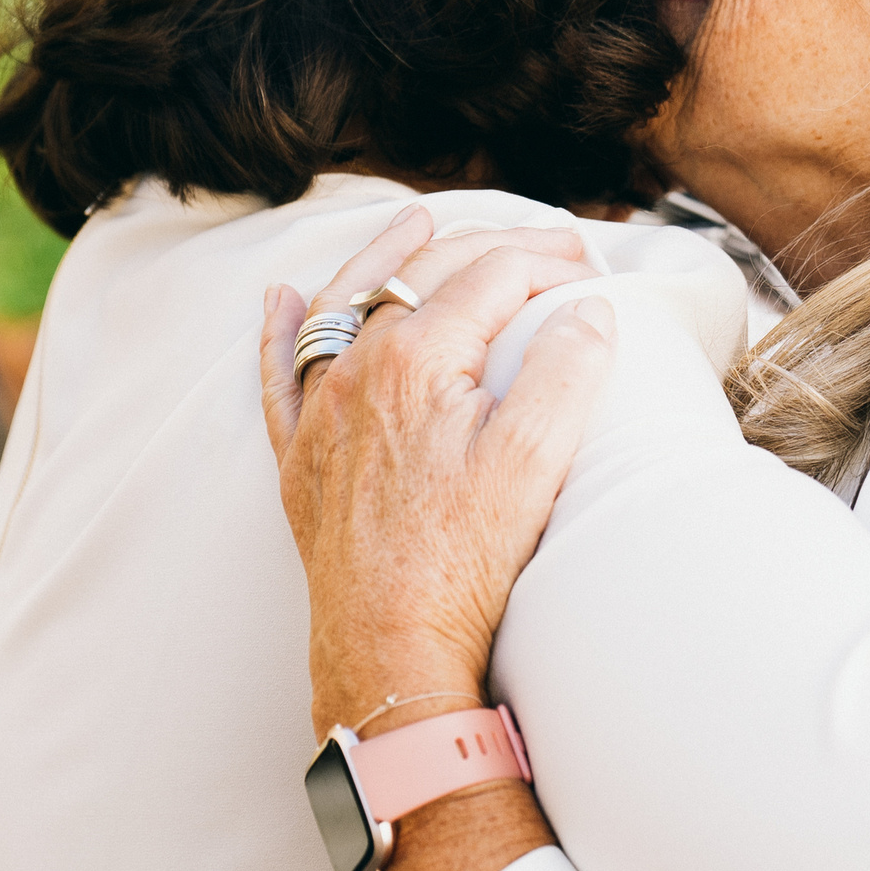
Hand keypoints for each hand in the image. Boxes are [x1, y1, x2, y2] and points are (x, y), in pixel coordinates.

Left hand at [260, 207, 618, 739]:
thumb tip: (590, 311)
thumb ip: (565, 372)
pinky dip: (281, 327)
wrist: (389, 647)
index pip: (490, 277)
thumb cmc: (464, 562)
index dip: (547, 260)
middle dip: (487, 247)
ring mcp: (320, 413)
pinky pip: (279, 373)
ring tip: (413, 222)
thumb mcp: (535, 463)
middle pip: (421, 275)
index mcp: (416, 359)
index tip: (589, 267)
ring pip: (343, 303)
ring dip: (383, 256)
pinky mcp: (301, 458)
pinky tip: (280, 296)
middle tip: (543, 246)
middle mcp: (355, 371)